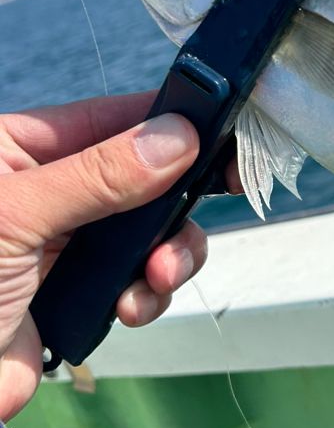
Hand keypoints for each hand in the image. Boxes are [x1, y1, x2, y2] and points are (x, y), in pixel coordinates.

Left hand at [0, 93, 236, 420]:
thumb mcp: (17, 216)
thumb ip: (100, 175)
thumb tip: (176, 136)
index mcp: (19, 150)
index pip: (111, 119)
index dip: (169, 125)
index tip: (220, 135)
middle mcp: (49, 191)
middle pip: (146, 178)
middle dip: (172, 207)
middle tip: (199, 214)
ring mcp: (66, 244)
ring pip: (152, 232)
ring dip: (167, 256)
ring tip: (154, 278)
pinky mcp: (80, 295)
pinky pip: (140, 281)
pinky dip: (146, 295)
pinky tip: (127, 308)